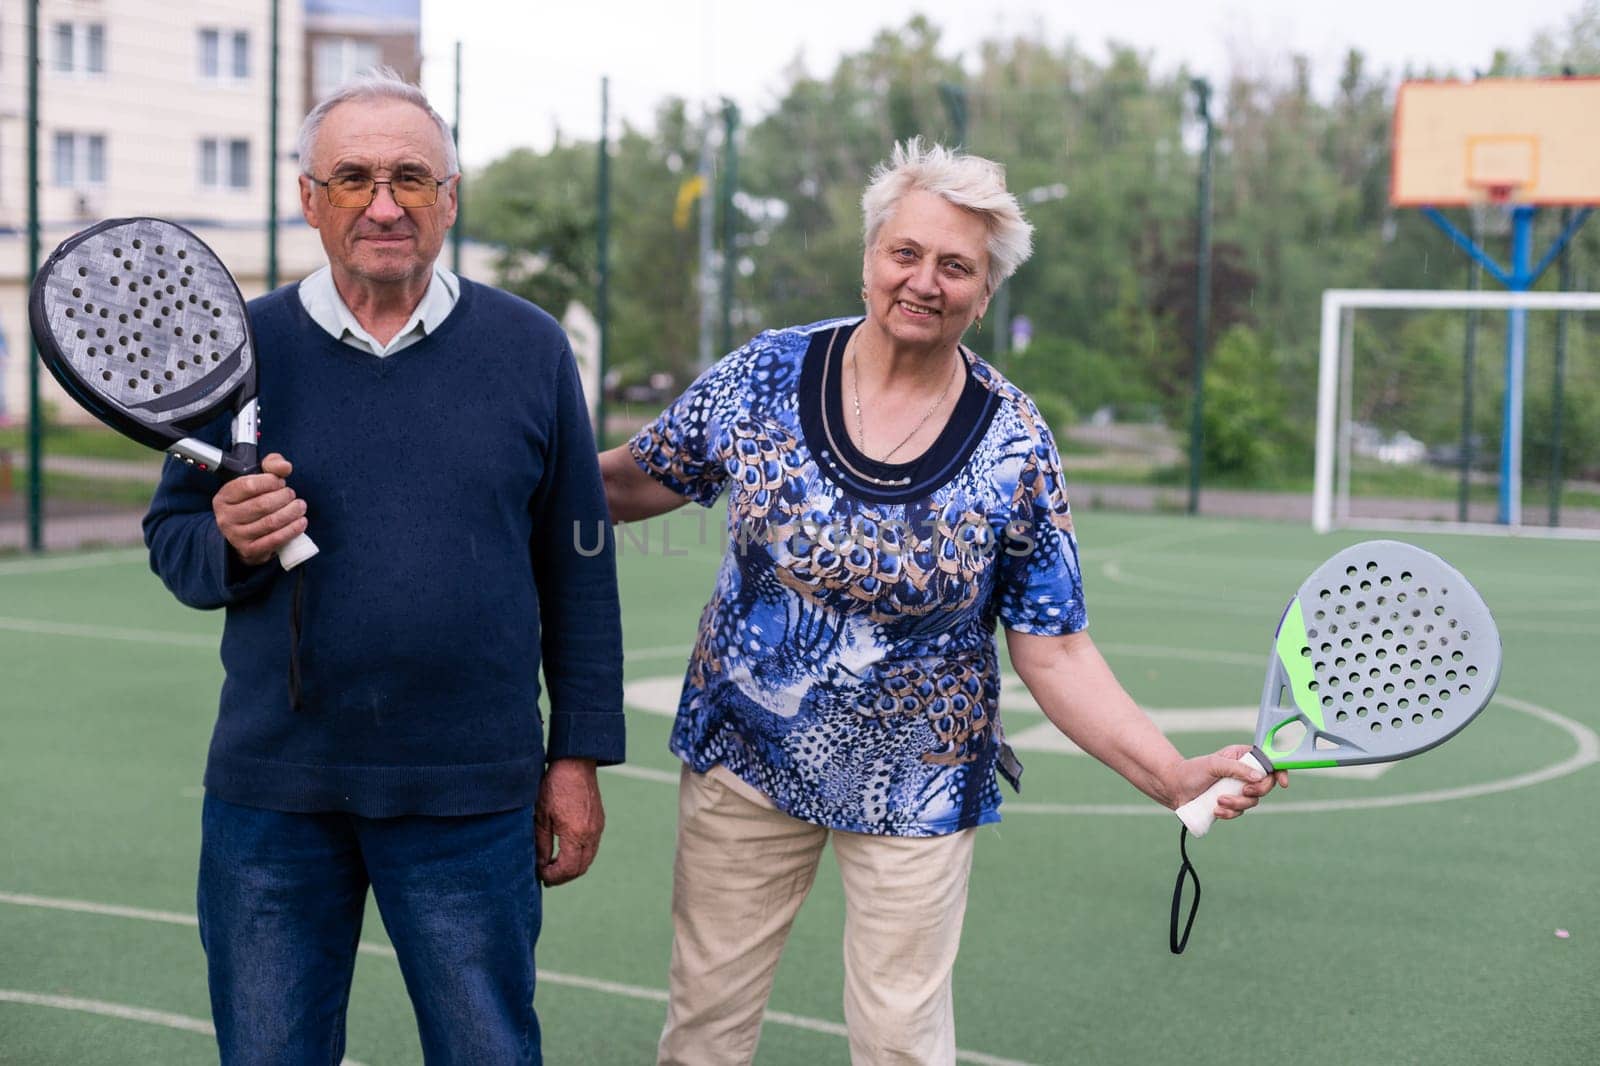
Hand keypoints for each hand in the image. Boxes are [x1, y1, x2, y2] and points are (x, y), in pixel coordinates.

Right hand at [212, 453, 308, 565]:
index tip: (280, 482)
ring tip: (300, 507)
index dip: (270, 482)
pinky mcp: (249, 550)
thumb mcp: (257, 478)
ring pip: (270, 522)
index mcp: (224, 496)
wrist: (244, 533)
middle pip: (262, 504)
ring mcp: (236, 535)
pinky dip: (292, 530)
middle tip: (293, 496)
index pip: (248, 485)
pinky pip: (274, 540)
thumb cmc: (252, 501)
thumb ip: (271, 465)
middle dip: (284, 498)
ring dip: (291, 513)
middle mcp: (226, 517)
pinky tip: (301, 522)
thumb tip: (285, 467)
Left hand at [534, 758, 604, 886]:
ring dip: (572, 867)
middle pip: (580, 868)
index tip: (540, 874)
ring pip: (588, 860)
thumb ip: (541, 843)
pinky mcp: (600, 822)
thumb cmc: (555, 786)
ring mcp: (598, 828)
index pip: (568, 869)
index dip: (552, 877)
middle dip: (563, 876)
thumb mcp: (541, 816)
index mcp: (575, 834)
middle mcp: (591, 834)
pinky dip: (580, 856)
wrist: (576, 763)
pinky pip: (592, 848)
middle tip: (546, 875)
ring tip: (554, 865)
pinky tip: (566, 851)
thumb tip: (540, 864)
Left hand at [1169, 744, 1288, 819]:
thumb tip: (1259, 777)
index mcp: (1242, 757)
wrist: (1174, 789)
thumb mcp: (1214, 764)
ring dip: (1237, 803)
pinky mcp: (1231, 804)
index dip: (1280, 771)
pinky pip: (1240, 812)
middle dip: (1257, 791)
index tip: (1283, 783)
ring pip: (1253, 801)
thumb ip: (1237, 768)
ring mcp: (1238, 790)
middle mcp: (1243, 773)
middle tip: (1243, 791)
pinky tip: (1216, 810)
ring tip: (1218, 800)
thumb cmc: (1192, 771)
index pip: (1269, 763)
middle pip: (1266, 785)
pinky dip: (1229, 813)